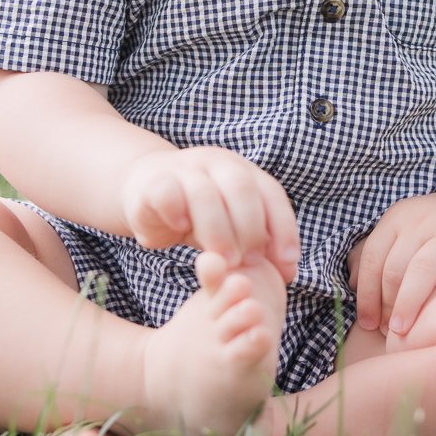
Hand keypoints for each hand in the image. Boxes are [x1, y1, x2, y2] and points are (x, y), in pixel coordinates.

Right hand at [120, 146, 300, 281]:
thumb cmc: (198, 214)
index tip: (286, 264)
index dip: (284, 229)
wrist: (147, 189)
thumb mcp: (231, 225)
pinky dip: (176, 210)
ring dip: (218, 230)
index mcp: (243, 171)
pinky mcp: (154, 181)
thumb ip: (257, 241)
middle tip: (250, 262)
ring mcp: (184, 169)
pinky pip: (166, 191)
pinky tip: (181, 228)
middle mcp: (217, 164)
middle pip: (242, 188)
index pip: (272, 195)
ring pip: (205, 193)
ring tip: (222, 260)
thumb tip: (287, 271)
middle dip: (251, 229)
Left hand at [351, 190, 435, 336]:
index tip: (367, 324)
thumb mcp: (400, 235)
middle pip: (396, 267)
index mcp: (398, 219)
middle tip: (389, 332)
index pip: (373, 259)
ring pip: (424, 268)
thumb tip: (353, 285)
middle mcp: (424, 222)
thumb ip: (372, 255)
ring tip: (404, 332)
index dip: (366, 295)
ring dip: (410, 302)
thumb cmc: (431, 235)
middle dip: (387, 304)